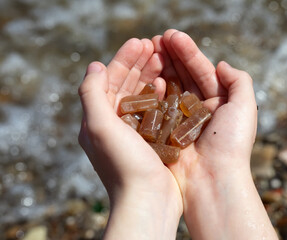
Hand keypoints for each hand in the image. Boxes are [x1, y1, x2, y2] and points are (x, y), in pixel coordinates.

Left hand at [78, 38, 181, 239]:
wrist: (148, 201)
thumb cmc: (123, 164)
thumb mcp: (99, 126)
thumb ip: (91, 93)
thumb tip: (94, 65)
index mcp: (98, 119)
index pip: (109, 80)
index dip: (123, 59)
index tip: (140, 42)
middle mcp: (114, 125)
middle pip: (126, 85)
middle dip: (139, 64)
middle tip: (155, 45)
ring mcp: (134, 132)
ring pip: (142, 95)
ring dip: (151, 75)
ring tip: (164, 59)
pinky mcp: (152, 140)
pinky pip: (155, 111)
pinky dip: (161, 95)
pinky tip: (169, 84)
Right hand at [153, 30, 276, 239]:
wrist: (212, 181)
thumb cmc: (231, 144)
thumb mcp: (245, 107)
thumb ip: (239, 81)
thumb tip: (221, 64)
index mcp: (219, 102)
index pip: (201, 70)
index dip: (187, 51)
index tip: (171, 35)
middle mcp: (199, 109)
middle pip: (183, 75)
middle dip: (171, 55)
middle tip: (156, 38)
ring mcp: (180, 119)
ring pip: (169, 87)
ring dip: (160, 68)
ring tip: (148, 49)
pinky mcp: (165, 130)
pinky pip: (158, 106)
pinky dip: (153, 90)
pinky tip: (146, 76)